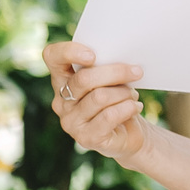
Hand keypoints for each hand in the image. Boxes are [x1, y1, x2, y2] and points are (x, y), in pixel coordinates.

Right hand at [43, 40, 145, 161]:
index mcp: (63, 79)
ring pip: (100, 97)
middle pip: (84, 79)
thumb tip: (122, 56)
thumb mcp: (111, 78)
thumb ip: (107, 66)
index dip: (69, 52)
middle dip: (116, 72)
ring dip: (124, 93)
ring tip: (133, 95)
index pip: (52, 57)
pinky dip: (128, 108)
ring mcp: (71, 122)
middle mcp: (61, 101)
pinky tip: (135, 107)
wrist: (129, 133)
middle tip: (137, 72)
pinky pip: (109, 116)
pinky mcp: (86, 137)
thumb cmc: (118, 99)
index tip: (93, 55)